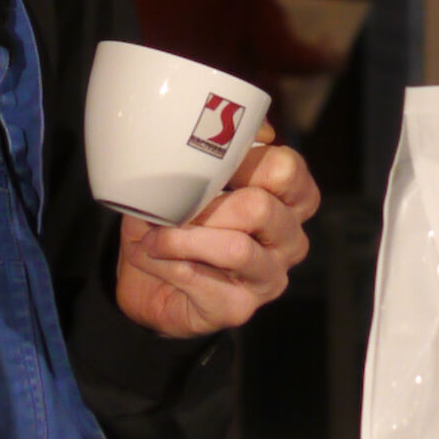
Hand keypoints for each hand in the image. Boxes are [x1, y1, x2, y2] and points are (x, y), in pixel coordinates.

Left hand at [113, 126, 321, 338]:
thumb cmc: (180, 220)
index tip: (204, 161)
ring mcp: (269, 276)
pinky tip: (149, 254)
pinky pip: (202, 278)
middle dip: (206, 204)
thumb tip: (244, 131)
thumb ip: (218, 152)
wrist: (150, 281)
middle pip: (260, 207)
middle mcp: (289, 238)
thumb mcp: (194, 178)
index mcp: (290, 200)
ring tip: (152, 235)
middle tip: (172, 205)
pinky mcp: (240, 307)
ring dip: (182, 238)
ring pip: (235, 248)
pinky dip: (167, 263)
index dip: (242, 159)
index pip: (286, 169)